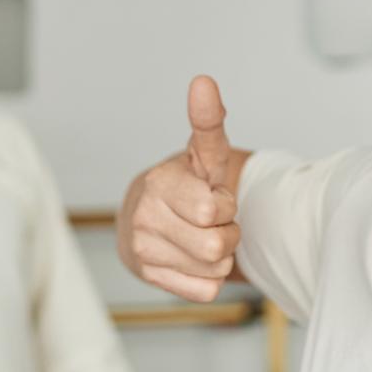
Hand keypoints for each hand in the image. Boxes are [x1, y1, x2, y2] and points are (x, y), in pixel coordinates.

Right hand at [118, 76, 241, 301]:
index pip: (213, 210)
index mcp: (160, 183)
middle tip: (211, 220)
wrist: (146, 221)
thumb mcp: (202, 156)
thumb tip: (204, 81)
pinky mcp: (151, 278)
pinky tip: (191, 259)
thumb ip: (208, 123)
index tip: (211, 198)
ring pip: (215, 268)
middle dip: (227, 232)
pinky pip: (206, 290)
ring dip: (220, 255)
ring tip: (201, 236)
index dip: (225, 205)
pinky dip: (208, 278)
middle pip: (219, 245)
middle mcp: (144, 217)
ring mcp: (144, 251)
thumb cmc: (185, 186)